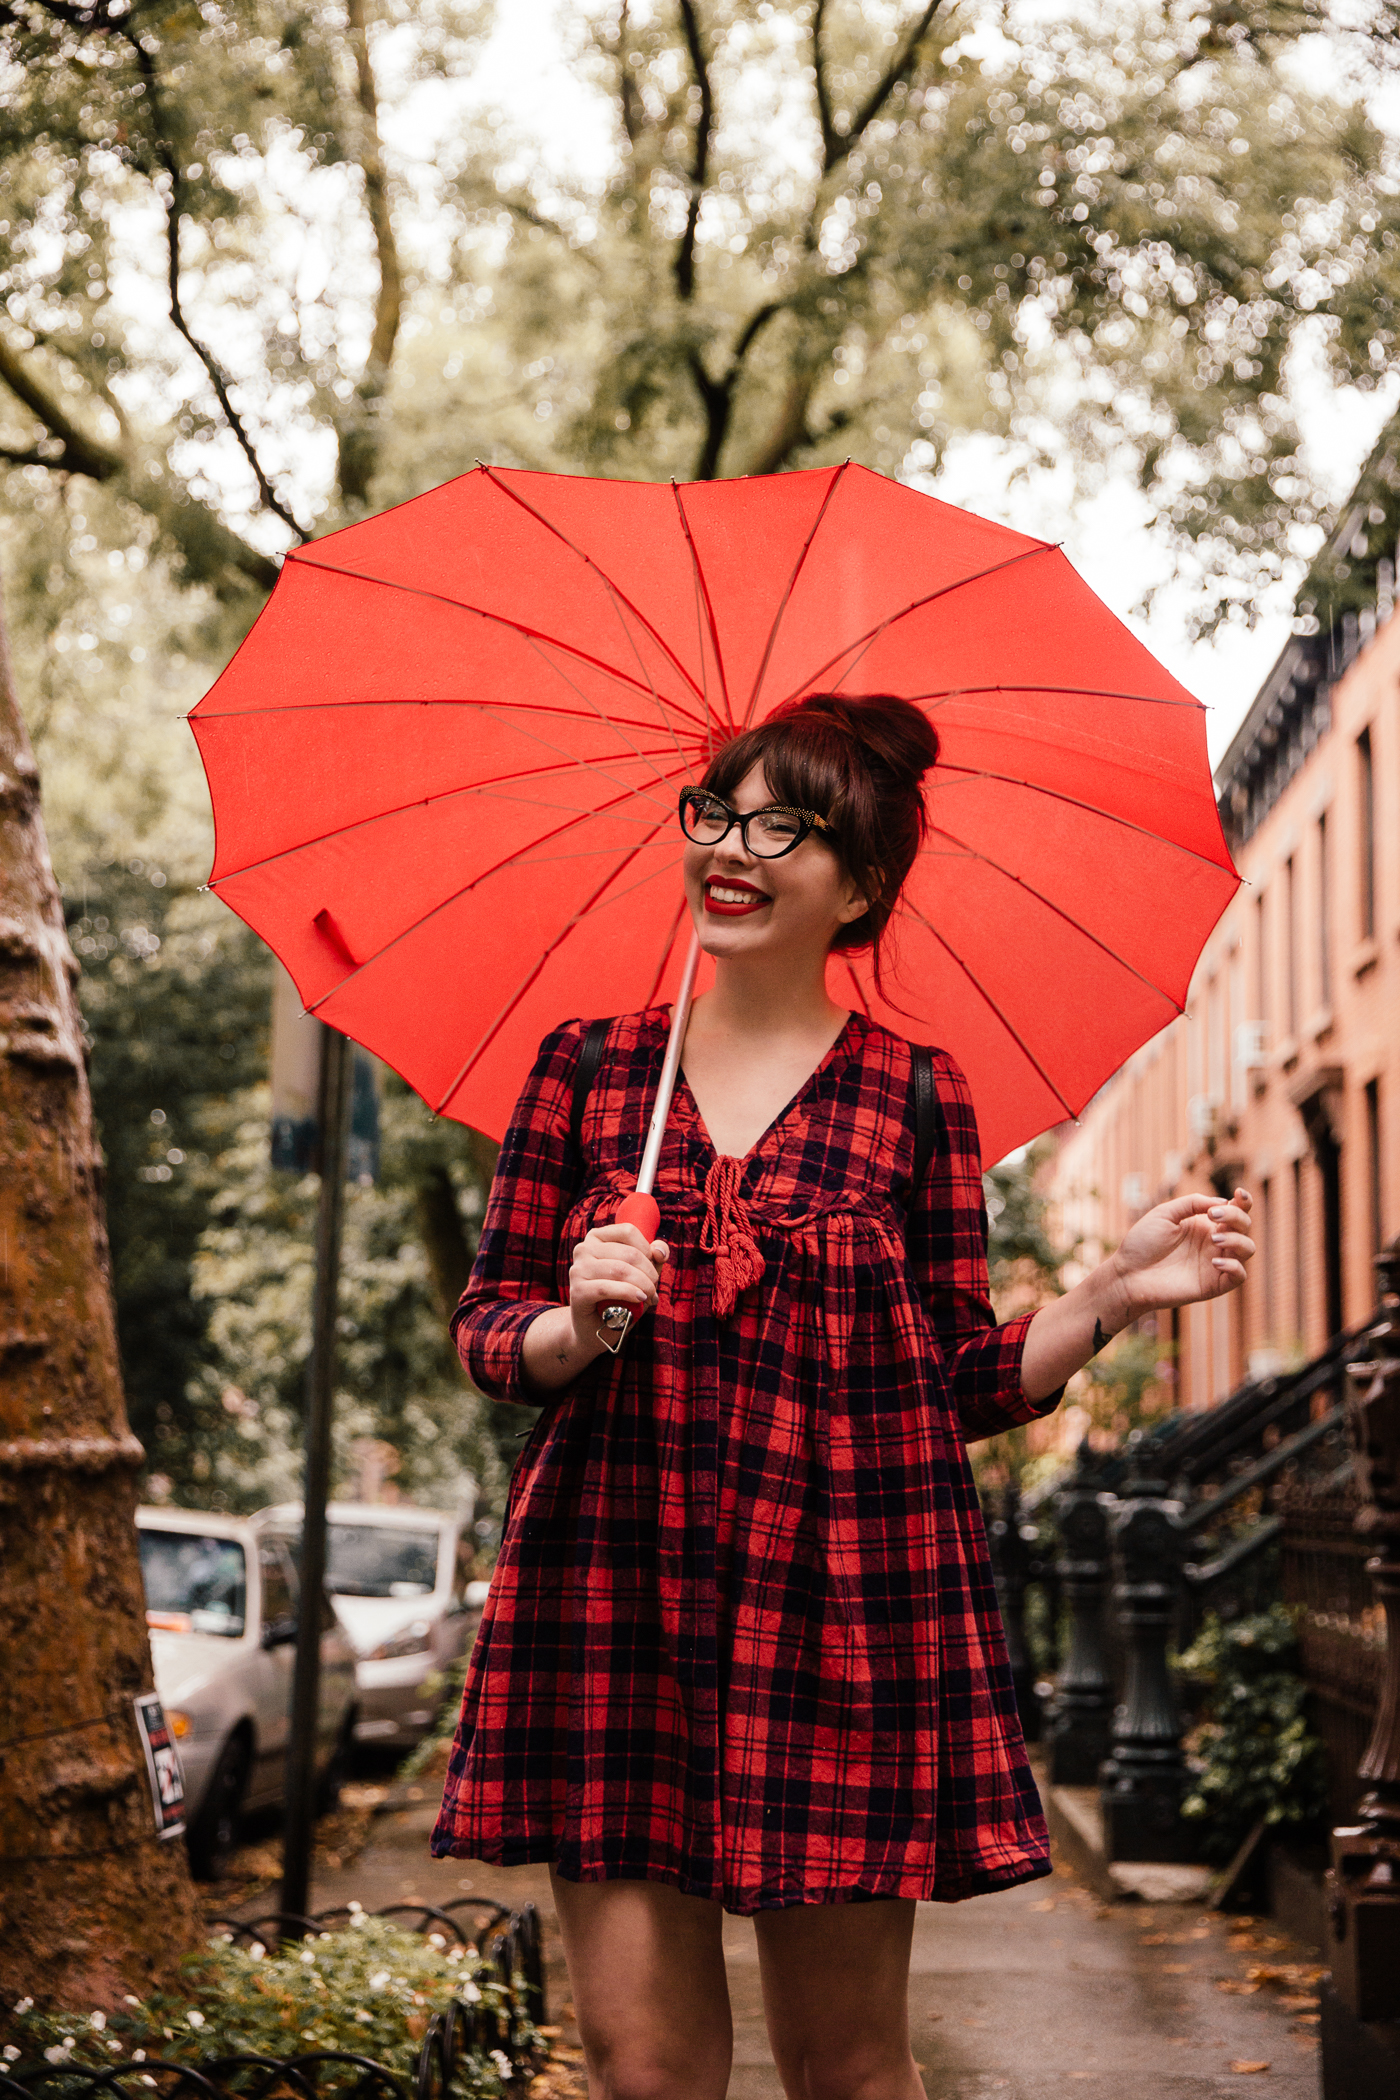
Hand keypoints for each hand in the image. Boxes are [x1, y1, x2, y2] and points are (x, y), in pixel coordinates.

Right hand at [566, 1222, 668, 1345]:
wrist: (596, 1328)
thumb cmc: (619, 1297)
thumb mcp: (640, 1274)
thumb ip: (653, 1257)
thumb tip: (659, 1250)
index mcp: (597, 1237)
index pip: (628, 1231)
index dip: (647, 1249)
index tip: (653, 1267)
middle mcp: (583, 1249)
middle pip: (628, 1253)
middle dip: (649, 1273)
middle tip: (654, 1289)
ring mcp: (578, 1269)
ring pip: (620, 1270)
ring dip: (643, 1285)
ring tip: (649, 1297)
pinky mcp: (577, 1291)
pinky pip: (606, 1288)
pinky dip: (628, 1293)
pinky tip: (639, 1299)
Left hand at [1108, 1186, 1254, 1324]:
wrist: (1127, 1274)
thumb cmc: (1142, 1243)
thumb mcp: (1164, 1214)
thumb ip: (1192, 1203)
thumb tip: (1221, 1202)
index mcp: (1205, 1224)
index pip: (1235, 1211)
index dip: (1244, 1201)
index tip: (1239, 1193)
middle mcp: (1214, 1242)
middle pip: (1244, 1226)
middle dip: (1236, 1216)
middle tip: (1212, 1216)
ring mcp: (1215, 1264)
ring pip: (1248, 1249)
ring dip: (1237, 1239)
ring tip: (1214, 1238)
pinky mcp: (1213, 1285)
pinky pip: (1239, 1276)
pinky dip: (1235, 1266)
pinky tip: (1215, 1261)